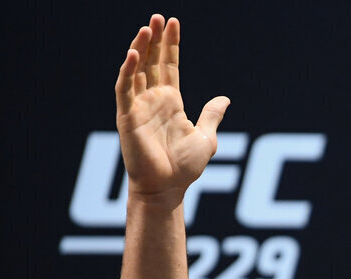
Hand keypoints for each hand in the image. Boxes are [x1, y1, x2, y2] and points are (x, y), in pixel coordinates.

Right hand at [115, 14, 228, 206]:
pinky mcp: (127, 117)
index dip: (171, 45)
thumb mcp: (205, 137)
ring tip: (147, 27)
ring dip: (140, 49)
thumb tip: (225, 99)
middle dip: (154, 39)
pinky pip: (125, 89)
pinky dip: (127, 72)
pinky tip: (133, 54)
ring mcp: (138, 106)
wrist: (168, 188)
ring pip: (136, 70)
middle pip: (151, 62)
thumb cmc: (184, 167)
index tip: (173, 22)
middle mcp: (153, 100)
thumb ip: (212, 115)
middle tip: (157, 17)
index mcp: (171, 102)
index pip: (169, 65)